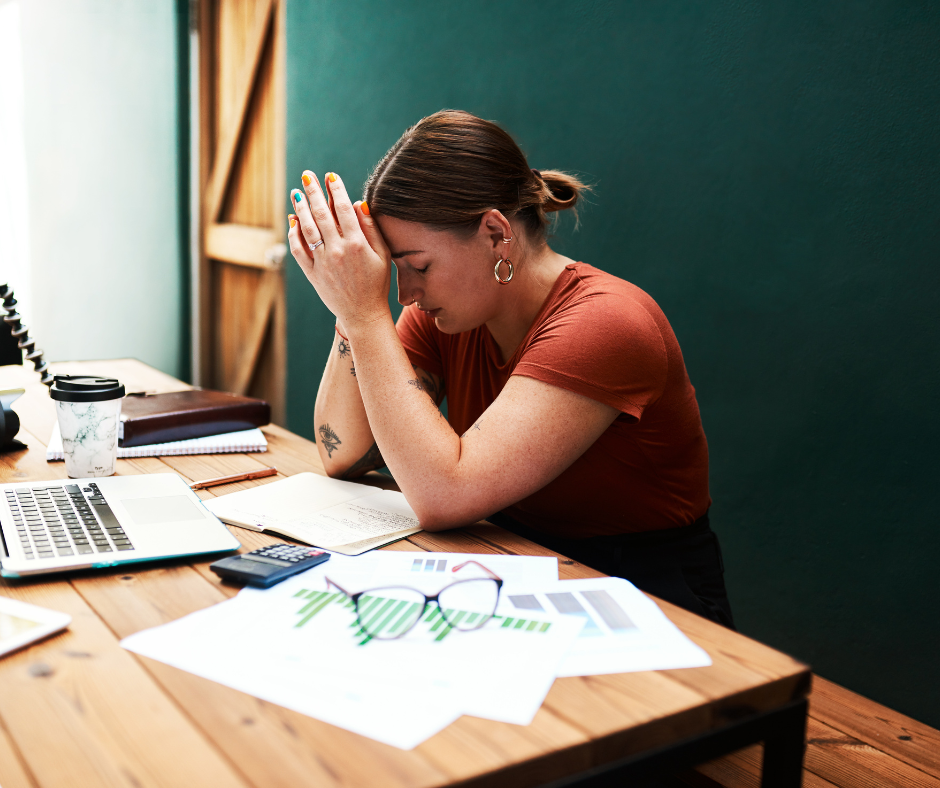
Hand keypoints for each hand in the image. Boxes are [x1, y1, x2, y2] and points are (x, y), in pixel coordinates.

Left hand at [287, 171, 391, 328]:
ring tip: (297, 192)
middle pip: (321, 214)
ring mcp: (323, 262)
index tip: (330, 175)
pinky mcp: (312, 273)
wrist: (363, 314)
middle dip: (313, 191)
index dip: (336, 189)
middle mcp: (338, 251)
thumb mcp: (382, 255)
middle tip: (307, 176)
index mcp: (357, 244)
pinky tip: (293, 221)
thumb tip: (358, 203)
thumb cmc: (376, 283)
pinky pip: (298, 249)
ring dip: (300, 208)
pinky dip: (293, 233)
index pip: (343, 208)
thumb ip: (371, 228)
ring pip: (307, 228)